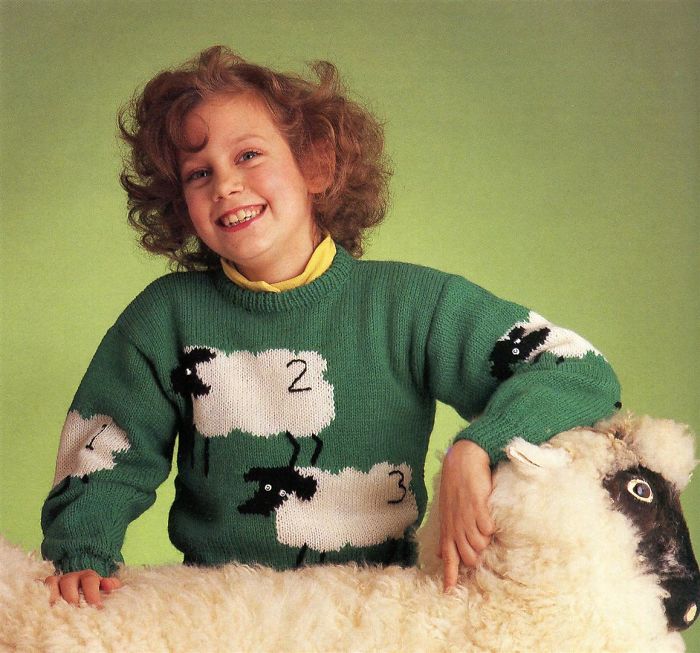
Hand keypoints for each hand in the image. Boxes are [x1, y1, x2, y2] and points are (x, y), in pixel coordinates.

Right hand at [44, 569, 122, 607]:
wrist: (79, 589)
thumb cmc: (93, 592)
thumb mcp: (104, 588)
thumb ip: (111, 585)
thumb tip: (108, 586)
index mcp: (87, 576)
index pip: (89, 580)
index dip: (93, 594)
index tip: (96, 608)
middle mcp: (71, 577)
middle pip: (69, 582)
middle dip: (72, 597)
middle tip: (76, 610)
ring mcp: (56, 582)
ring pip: (51, 582)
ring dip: (53, 596)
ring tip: (56, 610)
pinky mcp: (44, 588)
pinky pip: (39, 588)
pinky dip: (40, 595)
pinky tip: (43, 607)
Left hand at [439, 439, 494, 591]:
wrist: (463, 459)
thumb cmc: (455, 485)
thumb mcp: (446, 511)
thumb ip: (446, 533)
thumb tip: (439, 553)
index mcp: (448, 527)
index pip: (448, 557)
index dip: (449, 575)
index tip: (448, 593)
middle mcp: (456, 525)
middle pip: (469, 557)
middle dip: (477, 556)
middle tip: (481, 541)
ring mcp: (466, 517)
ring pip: (480, 545)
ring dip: (485, 540)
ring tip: (485, 526)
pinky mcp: (478, 507)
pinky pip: (487, 529)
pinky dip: (491, 527)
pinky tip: (491, 519)